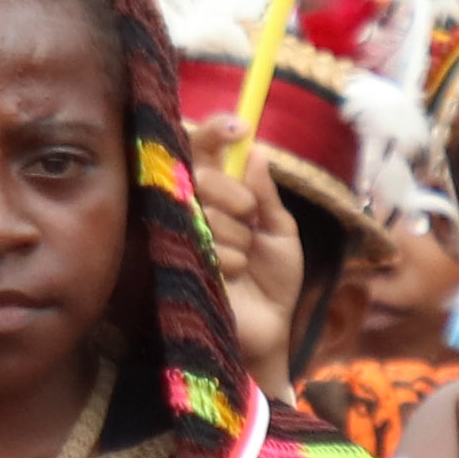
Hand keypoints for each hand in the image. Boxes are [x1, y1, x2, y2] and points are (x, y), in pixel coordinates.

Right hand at [191, 116, 307, 389]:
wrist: (268, 331)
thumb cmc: (273, 281)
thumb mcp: (281, 232)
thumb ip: (266, 194)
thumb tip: (257, 151)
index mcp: (221, 194)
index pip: (204, 149)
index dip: (215, 131)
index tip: (240, 127)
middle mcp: (195, 208)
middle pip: (202, 174)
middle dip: (235, 195)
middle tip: (251, 220)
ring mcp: (183, 233)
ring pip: (207, 210)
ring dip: (239, 237)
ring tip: (245, 264)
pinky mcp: (176, 259)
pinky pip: (205, 241)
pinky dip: (233, 260)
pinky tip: (232, 279)